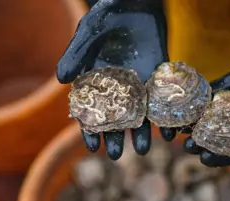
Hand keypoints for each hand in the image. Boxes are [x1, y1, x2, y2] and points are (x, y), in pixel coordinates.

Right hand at [57, 0, 170, 159]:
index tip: (93, 148)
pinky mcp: (157, 77)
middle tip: (118, 156)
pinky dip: (164, 116)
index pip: (90, 110)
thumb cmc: (108, 14)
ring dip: (140, 132)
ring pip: (138, 114)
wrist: (138, 1)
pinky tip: (168, 131)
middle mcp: (116, 86)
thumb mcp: (89, 32)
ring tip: (143, 150)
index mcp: (95, 80)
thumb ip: (76, 54)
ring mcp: (138, 83)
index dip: (90, 130)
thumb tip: (61, 79)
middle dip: (115, 137)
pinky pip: (160, 101)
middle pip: (114, 118)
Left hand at [183, 2, 229, 166]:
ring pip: (220, 110)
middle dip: (207, 138)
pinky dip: (208, 93)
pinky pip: (222, 88)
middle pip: (226, 131)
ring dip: (202, 118)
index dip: (224, 156)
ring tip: (183, 125)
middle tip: (186, 144)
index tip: (203, 160)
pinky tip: (193, 99)